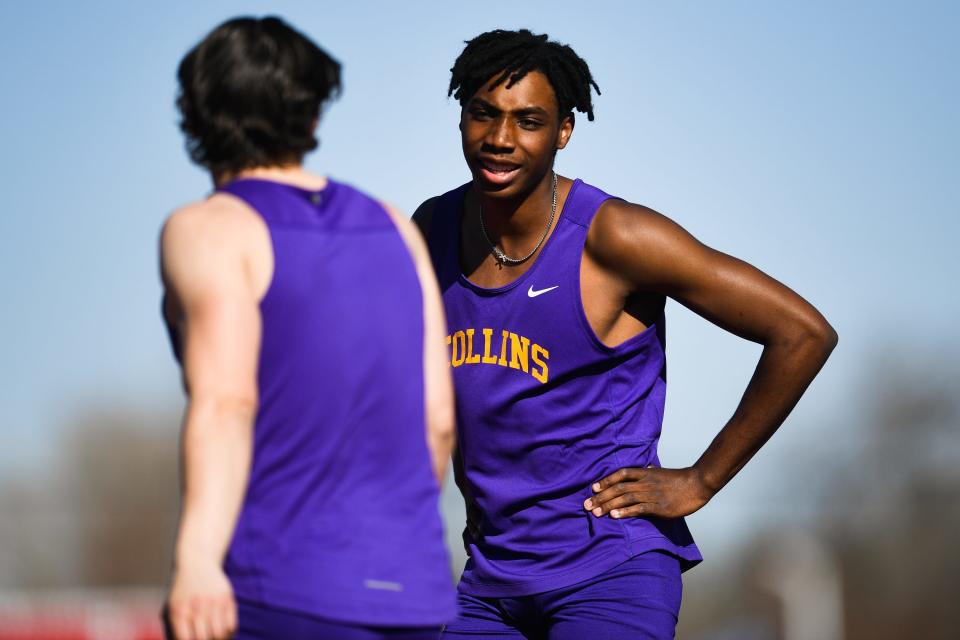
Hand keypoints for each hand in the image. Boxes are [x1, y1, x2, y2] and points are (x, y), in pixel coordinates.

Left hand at [166, 561, 236, 639]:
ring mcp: (213, 602)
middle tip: (207, 639)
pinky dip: (229, 632)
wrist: (198, 563)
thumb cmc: (184, 590)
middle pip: (204, 638)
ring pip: (220, 633)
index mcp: (180, 611)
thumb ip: (178, 627)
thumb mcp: (174, 607)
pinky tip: (225, 632)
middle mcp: (197, 607)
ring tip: (217, 638)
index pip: (186, 639)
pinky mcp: (227, 598)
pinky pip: (231, 624)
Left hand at [583, 466, 712, 518]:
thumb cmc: (680, 480)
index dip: (606, 480)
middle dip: (601, 496)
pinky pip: (638, 508)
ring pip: (625, 498)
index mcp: (645, 473)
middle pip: (618, 488)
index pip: (621, 474)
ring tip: (596, 512)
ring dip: (608, 505)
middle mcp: (645, 482)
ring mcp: (652, 494)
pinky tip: (615, 516)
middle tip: (587, 505)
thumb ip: (650, 473)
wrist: (698, 484)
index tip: (593, 488)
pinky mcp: (659, 506)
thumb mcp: (661, 473)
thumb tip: (643, 469)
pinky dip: (625, 512)